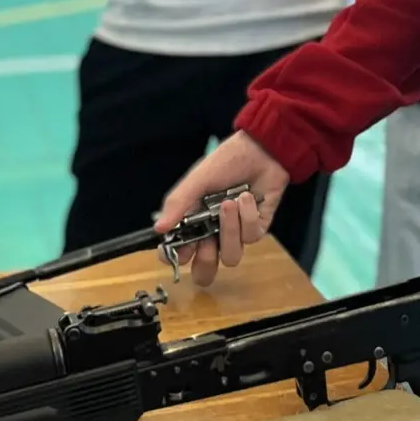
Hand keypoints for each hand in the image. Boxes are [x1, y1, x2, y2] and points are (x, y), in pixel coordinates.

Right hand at [154, 133, 290, 286]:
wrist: (261, 150)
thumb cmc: (225, 163)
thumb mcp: (197, 180)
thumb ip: (178, 203)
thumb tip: (158, 228)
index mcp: (193, 223)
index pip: (179, 253)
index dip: (176, 258)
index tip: (178, 251)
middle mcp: (212, 233)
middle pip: (205, 270)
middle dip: (205, 261)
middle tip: (206, 241)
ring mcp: (235, 234)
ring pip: (230, 256)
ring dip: (229, 229)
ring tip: (230, 202)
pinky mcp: (257, 229)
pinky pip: (251, 236)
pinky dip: (247, 215)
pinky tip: (247, 196)